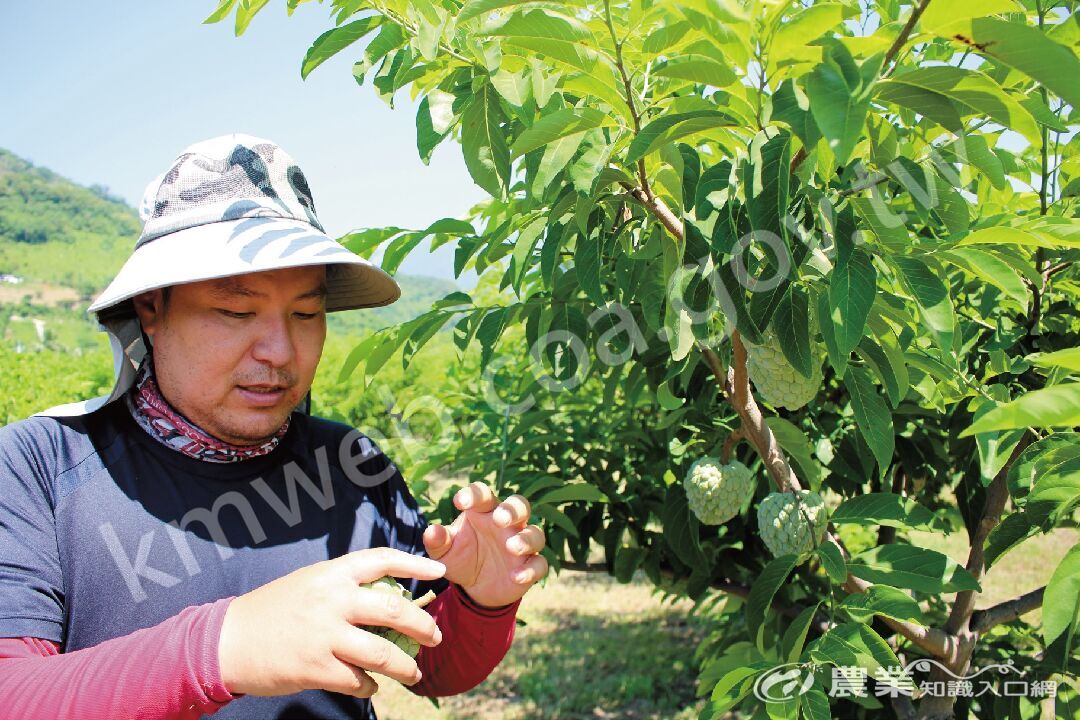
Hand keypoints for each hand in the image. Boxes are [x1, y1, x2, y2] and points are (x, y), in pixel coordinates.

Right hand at [217, 548, 444, 697]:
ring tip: (414, 672)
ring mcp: (324, 635)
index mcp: (332, 574)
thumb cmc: (274, 609)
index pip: (382, 560)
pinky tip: (371, 684)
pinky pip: (359, 680)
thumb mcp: (310, 583)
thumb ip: (345, 586)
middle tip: (436, 636)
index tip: (440, 573)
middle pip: (394, 610)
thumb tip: (390, 596)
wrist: (227, 640)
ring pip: (383, 653)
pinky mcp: (315, 668)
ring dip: (406, 667)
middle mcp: (332, 600)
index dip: (415, 564)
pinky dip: (371, 685)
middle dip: (423, 626)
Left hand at [422, 482, 548, 608]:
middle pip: (519, 505)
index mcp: (484, 512)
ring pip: (535, 533)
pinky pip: (539, 564)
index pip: (483, 494)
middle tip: (499, 519)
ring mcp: (521, 544)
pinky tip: (516, 577)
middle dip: (511, 510)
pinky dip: (531, 570)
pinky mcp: (529, 566)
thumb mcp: (444, 552)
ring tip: (511, 547)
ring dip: (526, 539)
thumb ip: (438, 541)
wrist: (474, 588)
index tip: (460, 502)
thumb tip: (431, 531)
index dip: (474, 494)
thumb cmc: (461, 558)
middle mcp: (507, 524)